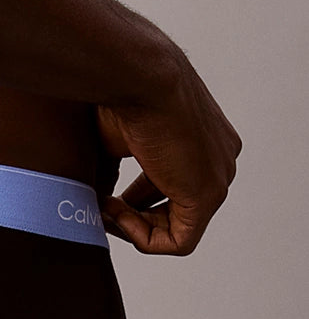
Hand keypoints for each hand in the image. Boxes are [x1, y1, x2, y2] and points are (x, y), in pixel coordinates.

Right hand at [95, 56, 242, 254]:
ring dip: (134, 226)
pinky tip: (117, 213)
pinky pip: (179, 241)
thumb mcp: (115, 143)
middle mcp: (220, 160)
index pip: (173, 187)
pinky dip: (142, 236)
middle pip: (176, 210)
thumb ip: (115, 176)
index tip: (106, 195)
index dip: (134, 201)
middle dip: (135, 215)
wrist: (138, 76)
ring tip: (105, 206)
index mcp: (205, 141)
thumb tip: (98, 210)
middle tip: (102, 206)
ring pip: (178, 229)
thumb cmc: (122, 95)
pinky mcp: (208, 197)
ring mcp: (218, 178)